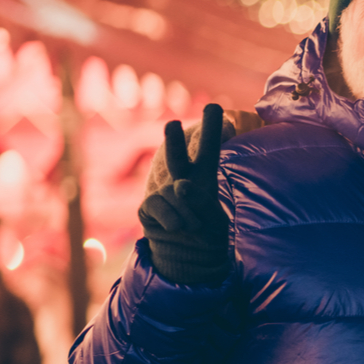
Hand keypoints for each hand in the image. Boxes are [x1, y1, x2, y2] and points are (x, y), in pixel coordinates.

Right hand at [138, 105, 230, 284]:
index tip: (215, 106)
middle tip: (173, 124)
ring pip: (174, 193)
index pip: (209, 149)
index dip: (212, 128)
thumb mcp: (214, 219)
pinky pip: (161, 207)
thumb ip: (200, 201)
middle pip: (177, 156)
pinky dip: (172, 220)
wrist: (188, 257)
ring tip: (191, 225)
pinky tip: (175, 227)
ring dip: (186, 213)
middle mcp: (182, 179)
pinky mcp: (148, 205)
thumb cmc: (207, 233)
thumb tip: (180, 186)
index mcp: (204, 177)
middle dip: (174, 141)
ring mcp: (163, 191)